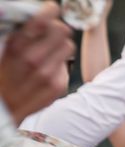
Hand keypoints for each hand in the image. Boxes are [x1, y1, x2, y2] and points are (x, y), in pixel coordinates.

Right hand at [0, 1, 73, 124]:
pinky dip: (58, 64)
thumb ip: (21, 33)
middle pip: (62, 30)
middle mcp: (33, 59)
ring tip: (48, 50)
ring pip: (68, 46)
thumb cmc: (3, 73)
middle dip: (56, 28)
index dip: (50, 11)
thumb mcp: (4, 49)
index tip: (51, 9)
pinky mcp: (57, 86)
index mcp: (16, 46)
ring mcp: (47, 74)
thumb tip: (41, 17)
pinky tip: (46, 68)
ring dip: (60, 45)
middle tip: (50, 32)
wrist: (4, 108)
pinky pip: (66, 65)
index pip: (43, 20)